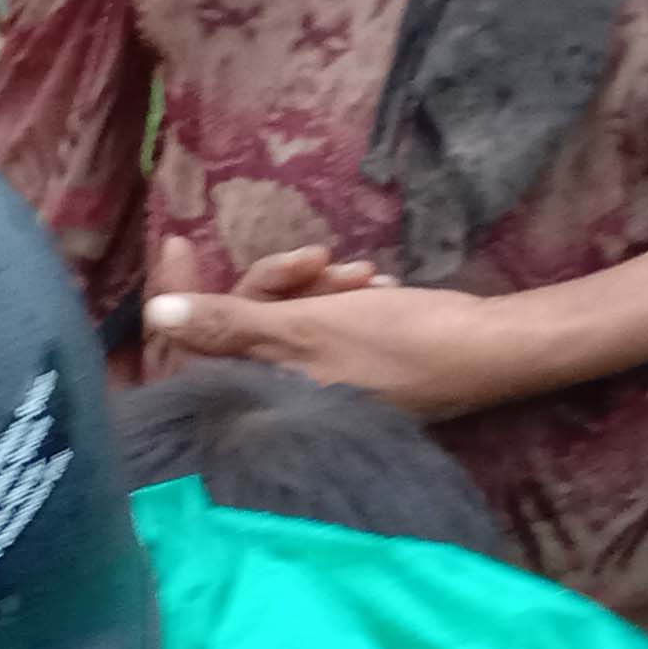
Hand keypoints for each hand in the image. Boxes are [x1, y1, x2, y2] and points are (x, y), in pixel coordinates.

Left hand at [144, 257, 532, 422]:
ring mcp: (306, 394)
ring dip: (315, 287)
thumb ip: (228, 324)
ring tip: (360, 274)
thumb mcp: (304, 328)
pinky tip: (375, 286)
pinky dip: (337, 302)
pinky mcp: (340, 378)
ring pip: (278, 322)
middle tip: (320, 257)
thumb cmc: (398, 342)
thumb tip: (156, 315)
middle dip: (274, 284)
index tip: (176, 241)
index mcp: (252, 405)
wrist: (491, 351)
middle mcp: (270, 408)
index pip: (183, 354)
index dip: (178, 297)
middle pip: (234, 330)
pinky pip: (314, 330)